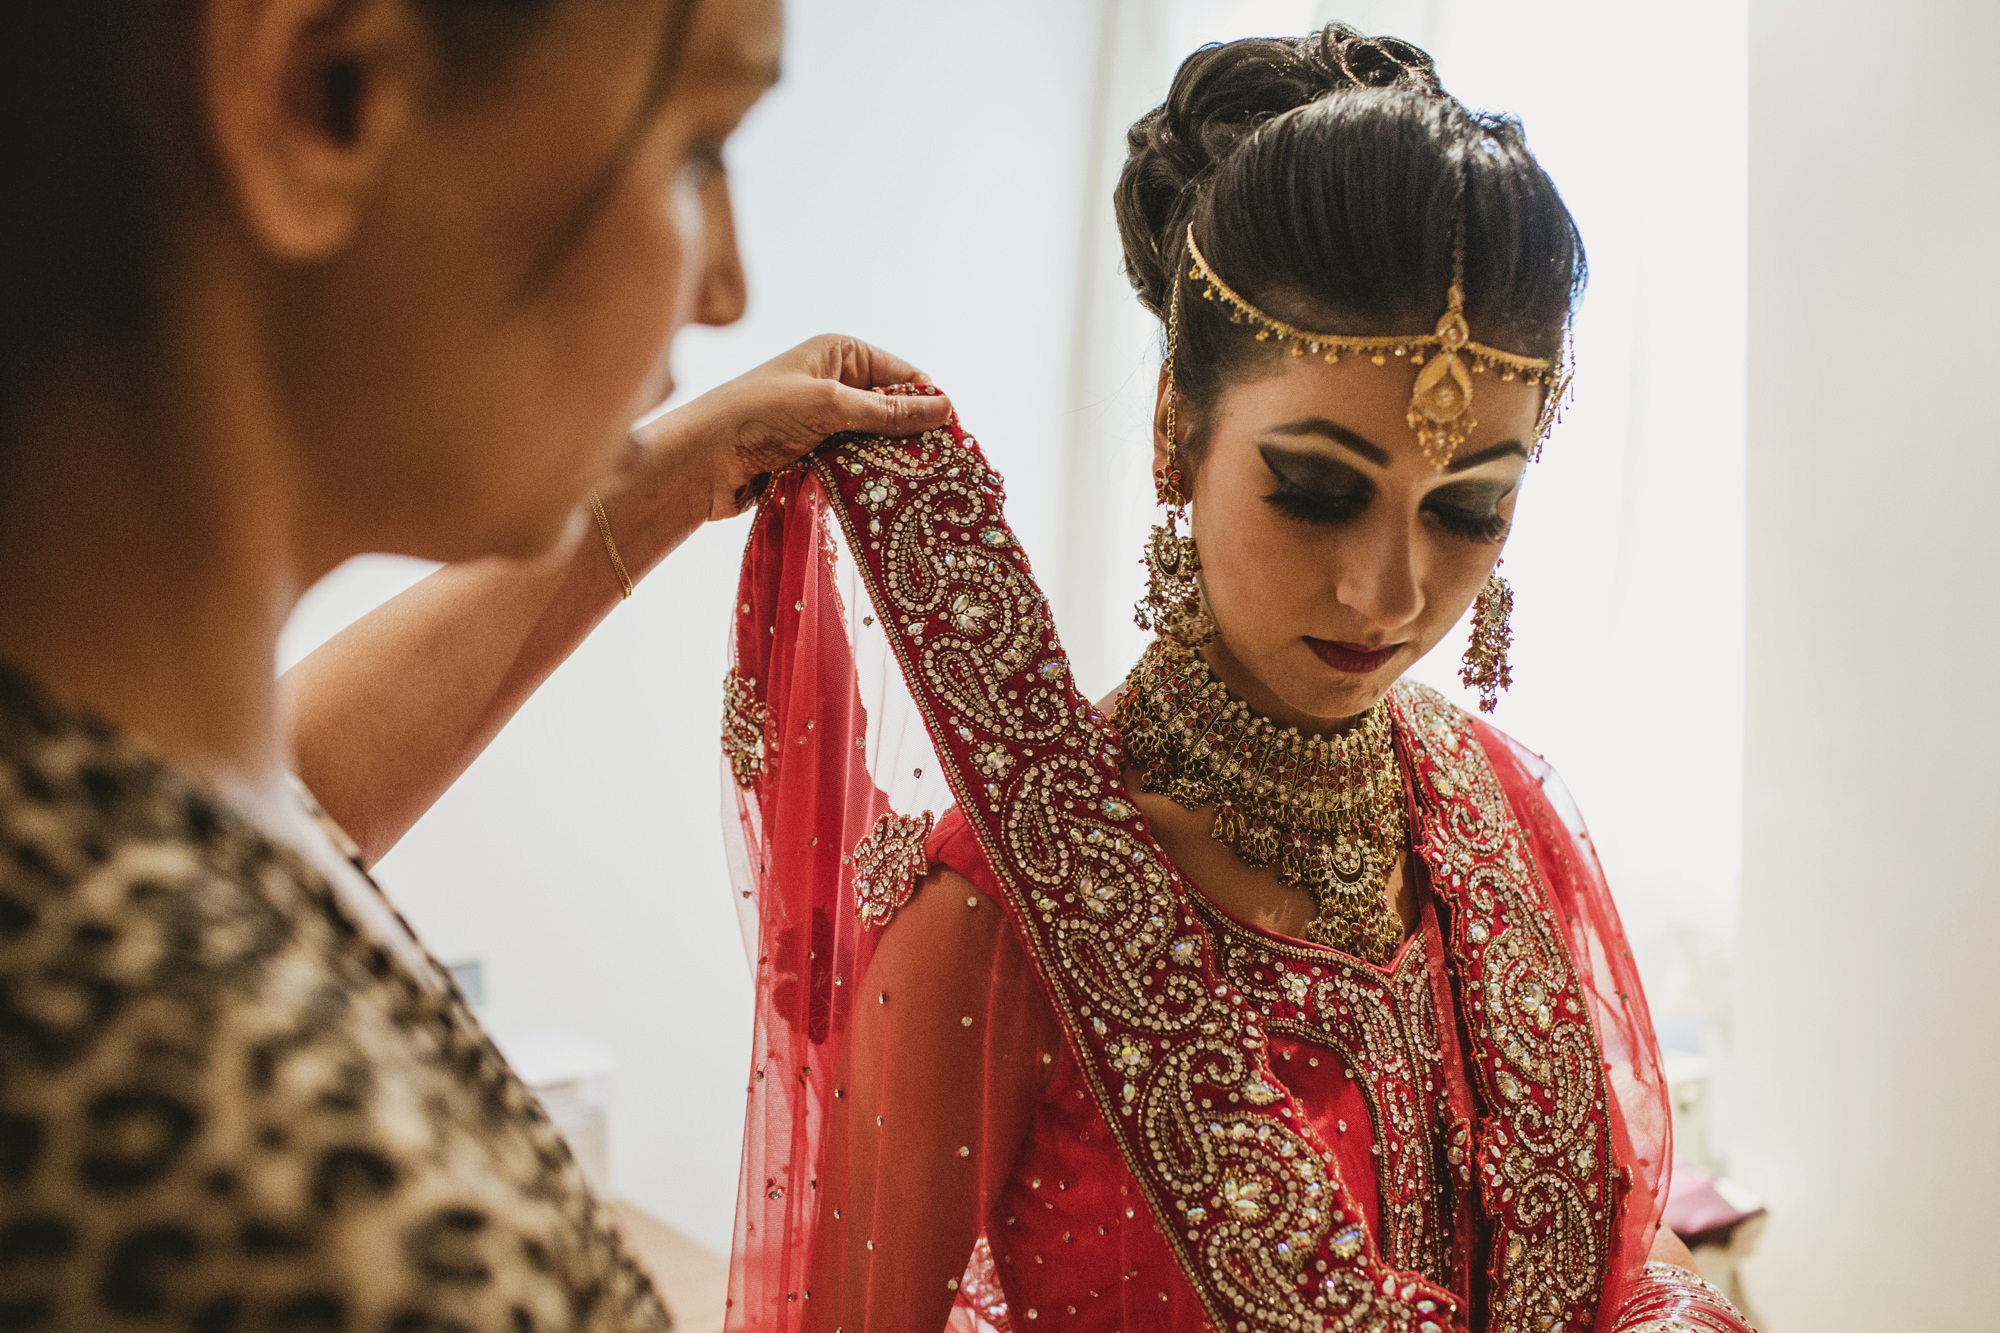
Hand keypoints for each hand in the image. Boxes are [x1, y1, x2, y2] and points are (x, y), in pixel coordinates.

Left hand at [636, 334, 953, 521]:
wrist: (701, 460)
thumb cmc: (758, 416)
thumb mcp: (830, 406)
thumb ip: (889, 411)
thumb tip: (945, 407)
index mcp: (839, 353)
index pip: (903, 374)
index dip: (928, 403)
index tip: (954, 438)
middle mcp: (833, 382)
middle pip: (892, 411)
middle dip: (913, 437)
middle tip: (941, 470)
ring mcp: (823, 422)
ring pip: (875, 443)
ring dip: (890, 463)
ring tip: (919, 488)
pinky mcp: (813, 456)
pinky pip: (854, 466)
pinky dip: (868, 480)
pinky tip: (888, 498)